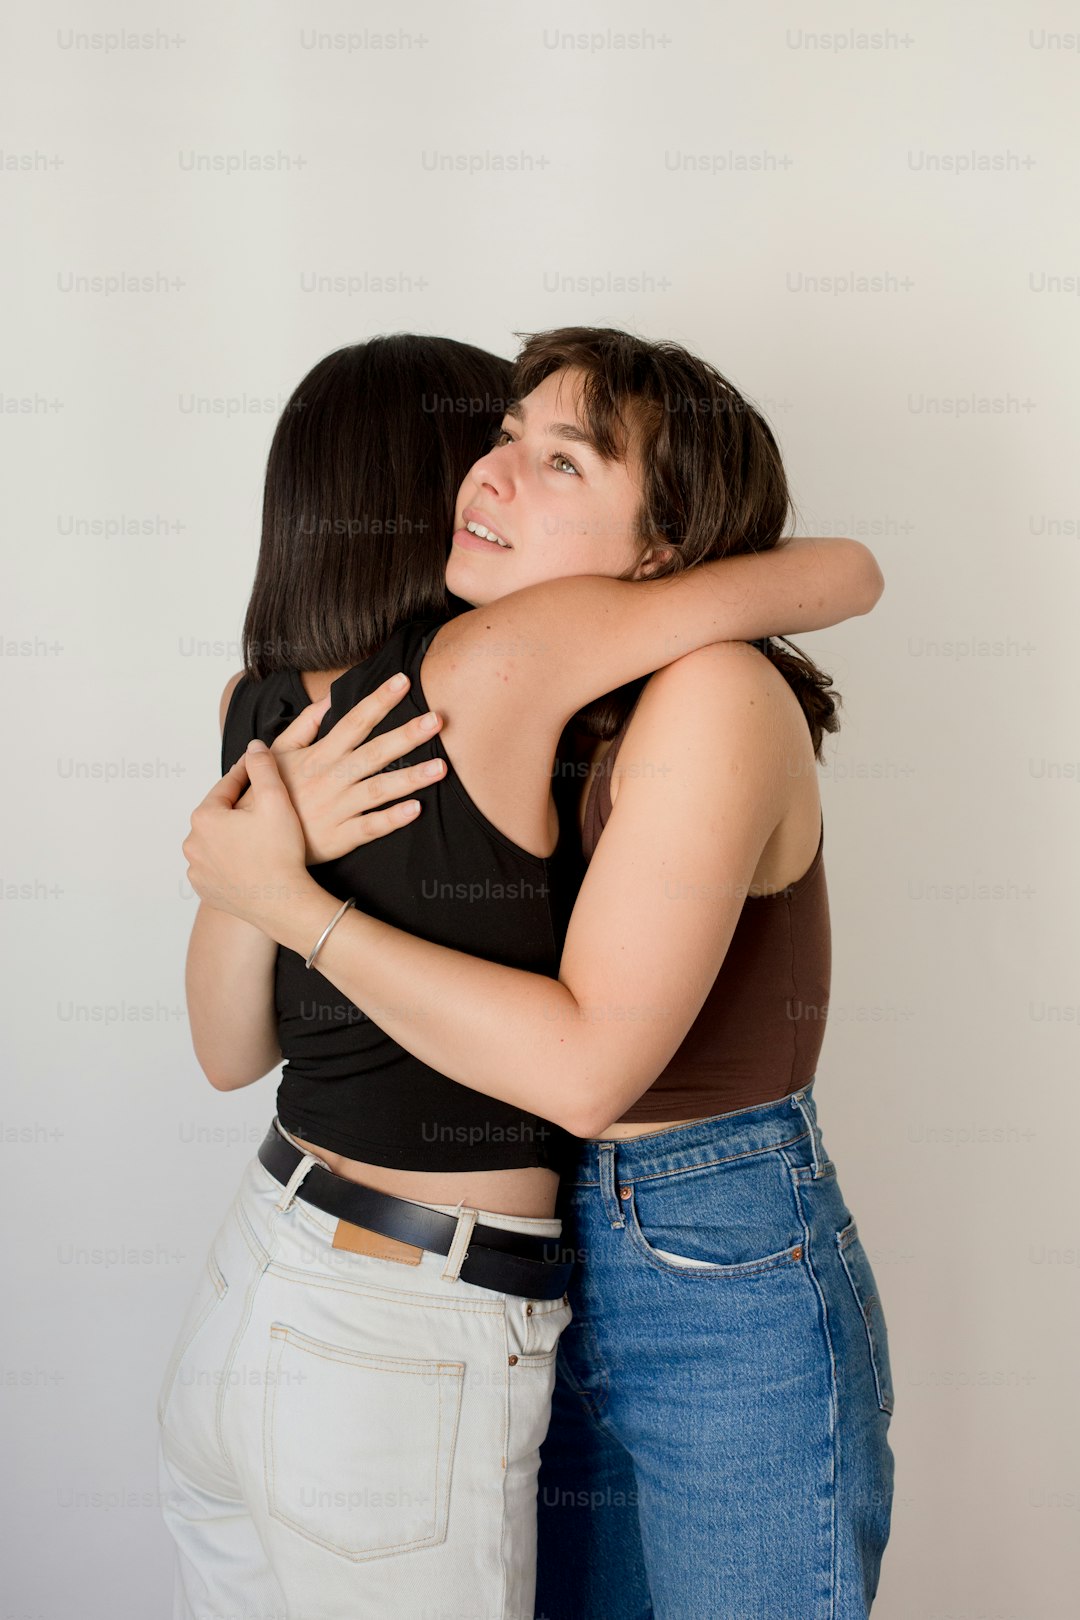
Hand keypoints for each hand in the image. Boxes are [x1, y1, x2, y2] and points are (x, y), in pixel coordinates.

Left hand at [183, 743, 321, 933]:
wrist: (283, 903)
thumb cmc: (280, 852)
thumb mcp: (275, 800)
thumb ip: (262, 768)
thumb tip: (253, 747)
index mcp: (204, 818)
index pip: (226, 787)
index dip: (245, 775)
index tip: (257, 767)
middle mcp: (192, 843)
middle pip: (219, 815)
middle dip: (237, 808)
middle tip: (261, 804)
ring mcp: (196, 870)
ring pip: (216, 841)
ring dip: (232, 834)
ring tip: (256, 833)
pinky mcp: (205, 890)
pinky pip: (216, 866)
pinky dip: (229, 859)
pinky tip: (248, 859)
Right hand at [268, 673, 445, 864]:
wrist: (255, 842)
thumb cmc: (270, 793)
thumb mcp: (279, 753)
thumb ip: (304, 724)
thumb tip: (328, 699)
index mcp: (320, 755)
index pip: (354, 721)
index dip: (379, 700)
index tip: (403, 681)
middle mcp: (331, 778)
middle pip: (374, 752)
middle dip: (405, 735)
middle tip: (437, 719)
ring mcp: (337, 808)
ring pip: (378, 790)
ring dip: (410, 778)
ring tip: (441, 767)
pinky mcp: (340, 837)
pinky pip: (370, 827)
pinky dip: (392, 819)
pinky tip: (416, 809)